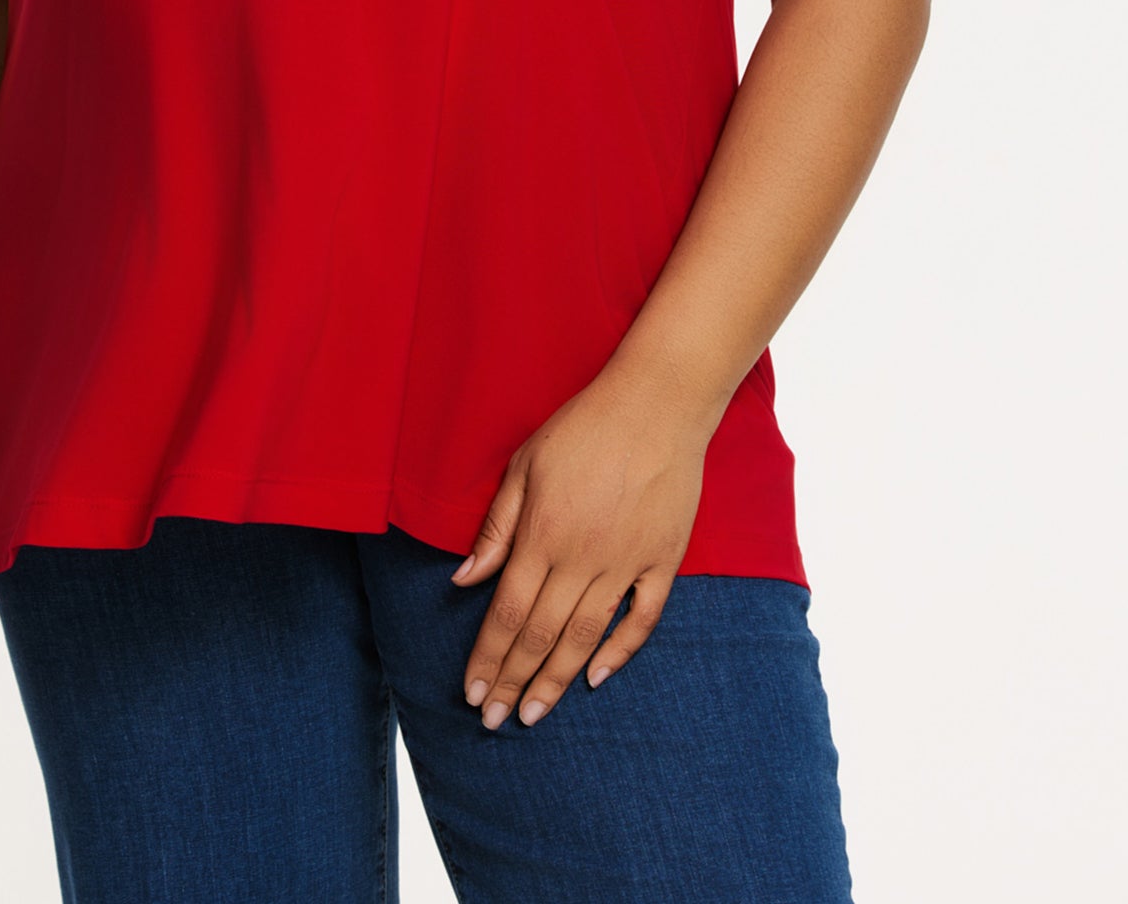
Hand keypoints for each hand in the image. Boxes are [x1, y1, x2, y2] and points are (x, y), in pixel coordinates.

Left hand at [451, 370, 709, 729]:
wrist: (656, 405)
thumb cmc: (582, 429)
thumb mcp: (524, 465)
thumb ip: (496, 528)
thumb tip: (464, 580)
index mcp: (542, 534)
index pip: (507, 614)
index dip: (488, 658)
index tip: (471, 694)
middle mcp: (582, 558)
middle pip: (542, 636)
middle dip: (513, 682)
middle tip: (494, 722)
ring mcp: (626, 563)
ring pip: (587, 638)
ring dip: (556, 681)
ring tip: (534, 714)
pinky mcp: (663, 561)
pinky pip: (643, 619)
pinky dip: (621, 652)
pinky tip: (597, 678)